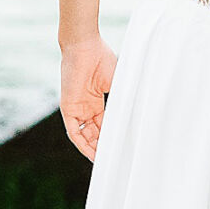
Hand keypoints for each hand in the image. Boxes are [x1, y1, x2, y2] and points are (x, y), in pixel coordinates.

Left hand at [60, 36, 117, 161]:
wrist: (85, 46)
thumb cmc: (102, 59)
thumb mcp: (118, 84)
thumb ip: (125, 100)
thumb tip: (141, 115)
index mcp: (96, 101)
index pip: (104, 125)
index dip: (112, 137)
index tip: (122, 148)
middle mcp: (85, 107)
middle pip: (94, 134)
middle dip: (103, 147)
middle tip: (115, 159)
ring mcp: (76, 108)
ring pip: (84, 136)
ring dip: (93, 149)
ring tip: (105, 161)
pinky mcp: (68, 108)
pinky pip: (74, 132)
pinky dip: (82, 144)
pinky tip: (92, 154)